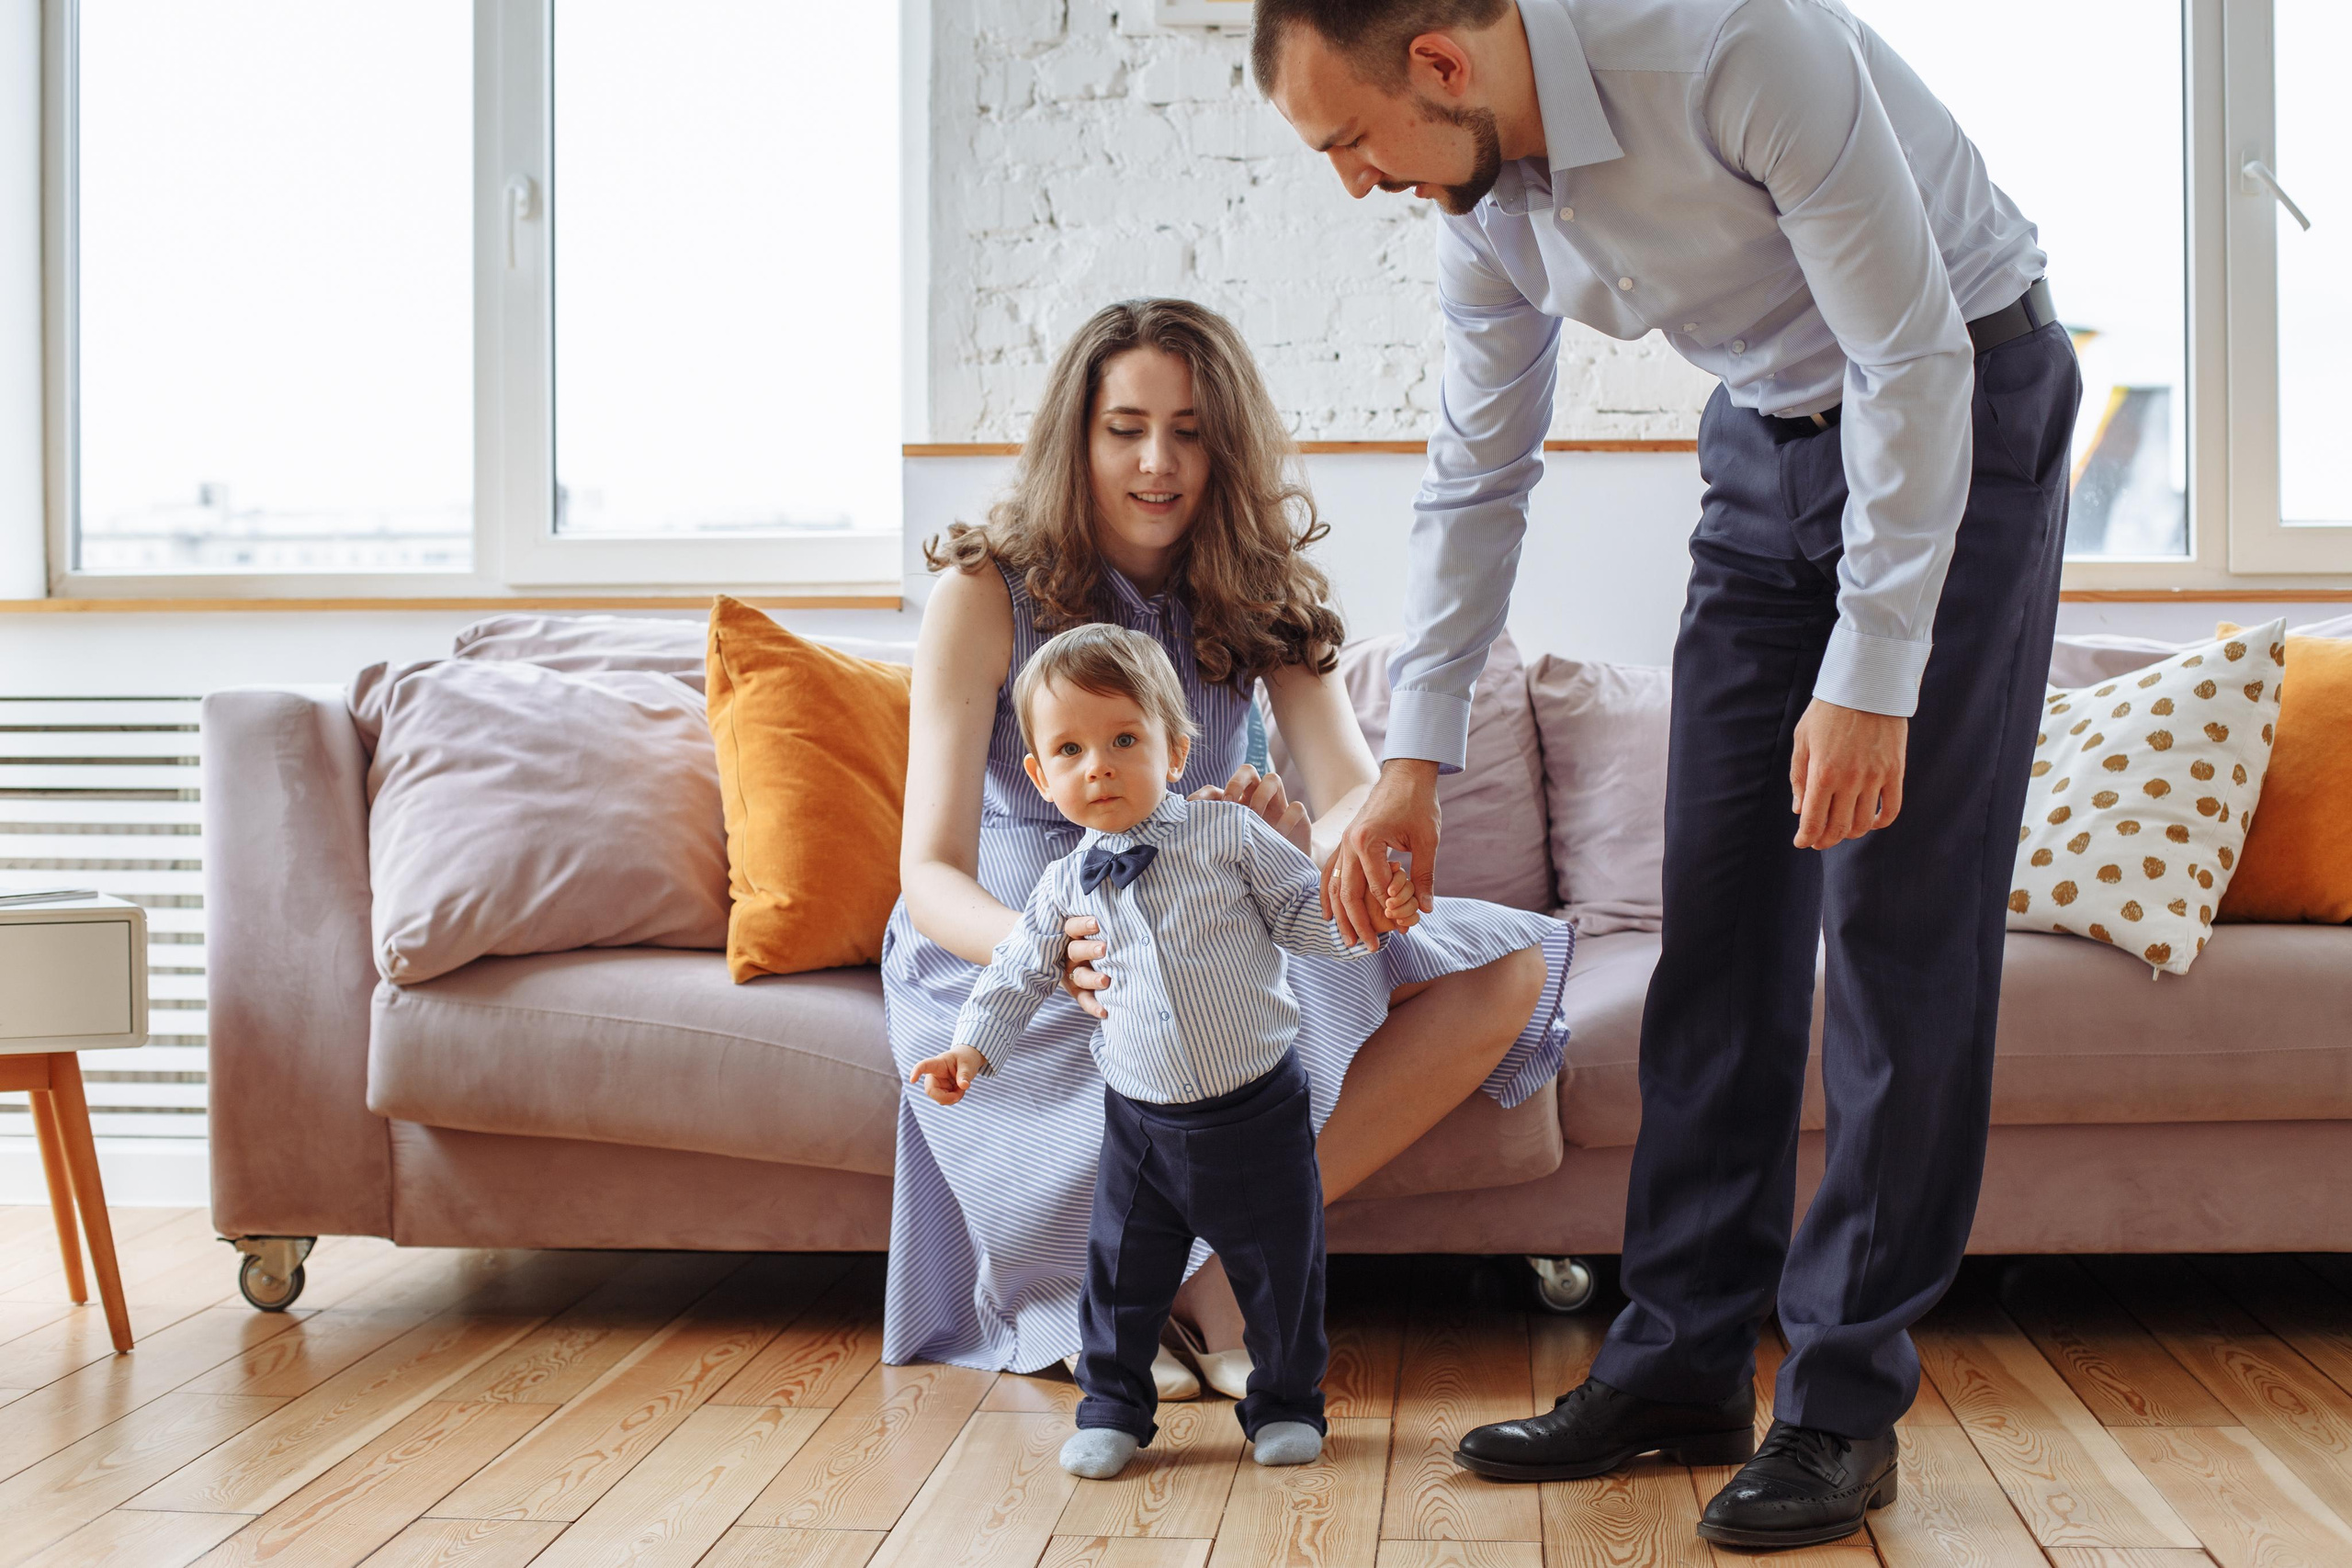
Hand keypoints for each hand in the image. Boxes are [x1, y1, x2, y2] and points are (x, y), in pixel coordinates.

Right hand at [909, 1044, 987, 1105]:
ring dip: (952, 1098)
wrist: (967, 1061)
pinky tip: (959, 1091)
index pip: (924, 1066)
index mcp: (937, 1063)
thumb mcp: (968, 1064)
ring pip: (938, 1098)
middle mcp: (933, 1075)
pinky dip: (953, 1099)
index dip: (916, 1072)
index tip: (912, 1080)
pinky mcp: (941, 1091)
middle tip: (958, 1096)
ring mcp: (936, 1084)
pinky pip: (944, 1101)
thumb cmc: (965, 1059)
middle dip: (944, 1097)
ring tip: (963, 1087)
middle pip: (930, 1090)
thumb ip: (964, 1075)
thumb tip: (964, 1086)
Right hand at [1060, 915, 1109, 1018]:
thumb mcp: (1096, 928)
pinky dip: (1094, 1006)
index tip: (1097, 923)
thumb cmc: (1098, 938)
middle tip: (1104, 949)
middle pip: (1074, 951)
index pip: (1071, 927)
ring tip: (1105, 980)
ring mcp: (1073, 975)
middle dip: (1089, 950)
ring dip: (1092, 978)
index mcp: (1072, 936)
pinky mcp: (1079, 992)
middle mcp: (1070, 955)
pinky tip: (1105, 1011)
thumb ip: (1106, 921)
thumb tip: (1131, 901)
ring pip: (1079, 976)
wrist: (1082, 962)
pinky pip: (1084, 1000)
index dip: (1082, 925)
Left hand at [1192, 762, 1311, 855]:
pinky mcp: (1299, 816)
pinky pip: (1296, 806)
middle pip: (1247, 770)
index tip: (1192, 808)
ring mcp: (1278, 805)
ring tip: (1255, 817)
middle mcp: (1256, 797)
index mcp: (1234, 804)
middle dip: (1236, 782)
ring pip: (1273, 778)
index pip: (1216, 789)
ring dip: (1261, 796)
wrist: (1284, 870)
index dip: (1203, 795)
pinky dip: (1286, 819)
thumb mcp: (1229, 846)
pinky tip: (1277, 834)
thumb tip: (1183, 839)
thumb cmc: (1251, 855)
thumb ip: (1212, 837)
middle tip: (1229, 803)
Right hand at [1326, 758, 1440, 948]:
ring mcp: (1343, 842)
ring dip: (1340, 915)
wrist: (1406, 772)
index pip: (1377, 887)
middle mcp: (1349, 843)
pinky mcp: (1344, 841)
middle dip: (1358, 923)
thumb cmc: (1418, 803)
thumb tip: (1426, 909)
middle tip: (1367, 947)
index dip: (1390, 910)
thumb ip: (1424, 876)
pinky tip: (1330, 913)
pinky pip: (1329, 872)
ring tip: (1346, 939)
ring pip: (1334, 885)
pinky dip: (1328, 893)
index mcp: (1367, 841)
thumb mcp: (1427, 840)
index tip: (1404, 927)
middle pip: (1348, 893)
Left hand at [1789, 699, 1908, 849]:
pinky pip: (1891, 808)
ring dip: (1850, 832)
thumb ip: (1799, 777)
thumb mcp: (1803, 740)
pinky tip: (1869, 821)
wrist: (1866, 686)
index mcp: (1823, 773)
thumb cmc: (1828, 711)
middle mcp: (1850, 780)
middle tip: (1819, 841)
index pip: (1813, 820)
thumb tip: (1800, 811)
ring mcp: (1875, 777)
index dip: (1806, 837)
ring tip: (1841, 829)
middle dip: (1825, 839)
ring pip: (1863, 822)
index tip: (1802, 842)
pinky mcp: (1895, 772)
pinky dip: (1880, 822)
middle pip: (1838, 827)